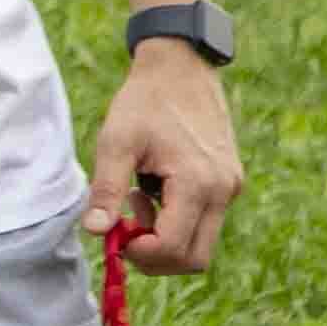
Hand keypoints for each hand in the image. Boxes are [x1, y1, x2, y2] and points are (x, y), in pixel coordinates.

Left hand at [91, 40, 241, 274]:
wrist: (181, 66)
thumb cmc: (145, 101)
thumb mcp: (117, 141)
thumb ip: (107, 189)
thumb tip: (95, 231)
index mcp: (198, 182)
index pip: (170, 248)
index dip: (138, 253)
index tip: (115, 234)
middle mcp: (223, 190)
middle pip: (194, 259)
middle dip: (154, 256)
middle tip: (125, 227)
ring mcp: (231, 187)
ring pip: (201, 245)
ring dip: (165, 239)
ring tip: (139, 198)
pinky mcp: (230, 182)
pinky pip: (206, 223)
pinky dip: (178, 222)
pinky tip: (155, 190)